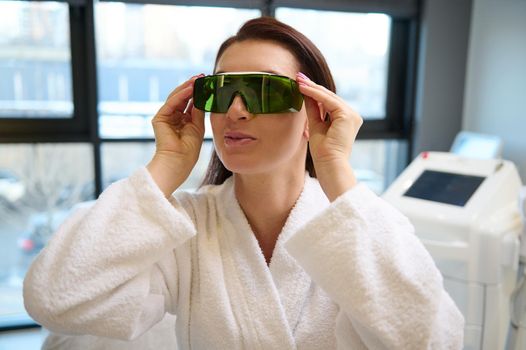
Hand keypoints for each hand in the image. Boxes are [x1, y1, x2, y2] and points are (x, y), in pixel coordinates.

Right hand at [147, 74, 204, 195]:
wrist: (178, 163)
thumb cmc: (189, 151)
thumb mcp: (197, 127)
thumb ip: (198, 111)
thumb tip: (202, 96)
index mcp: (183, 121)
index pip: (190, 102)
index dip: (198, 93)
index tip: (207, 83)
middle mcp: (174, 117)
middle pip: (182, 97)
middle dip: (192, 86)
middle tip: (202, 76)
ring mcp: (166, 117)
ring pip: (177, 97)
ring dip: (187, 87)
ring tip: (198, 79)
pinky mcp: (160, 118)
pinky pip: (172, 102)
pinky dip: (181, 94)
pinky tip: (190, 88)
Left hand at [296, 72, 362, 200]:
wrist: (329, 164)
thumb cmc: (323, 152)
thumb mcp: (316, 126)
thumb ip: (314, 110)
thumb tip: (306, 94)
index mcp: (346, 119)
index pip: (328, 101)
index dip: (314, 92)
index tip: (301, 83)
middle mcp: (352, 115)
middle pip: (328, 97)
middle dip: (312, 86)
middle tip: (298, 76)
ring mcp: (352, 115)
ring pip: (328, 96)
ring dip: (312, 87)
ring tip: (298, 80)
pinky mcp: (347, 115)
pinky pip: (327, 100)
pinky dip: (314, 93)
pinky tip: (303, 88)